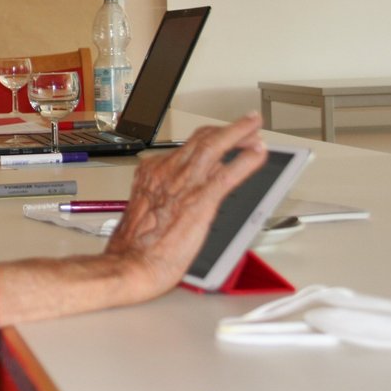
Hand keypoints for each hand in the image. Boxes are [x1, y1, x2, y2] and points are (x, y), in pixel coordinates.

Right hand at [105, 112, 267, 296]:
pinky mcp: (202, 200)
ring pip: (215, 146)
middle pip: (201, 139)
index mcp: (151, 174)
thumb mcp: (144, 210)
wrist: (131, 263)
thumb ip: (163, 197)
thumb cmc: (135, 247)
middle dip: (227, 130)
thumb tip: (182, 197)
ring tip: (255, 129)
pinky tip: (259, 154)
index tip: (219, 138)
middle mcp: (168, 172)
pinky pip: (229, 173)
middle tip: (246, 127)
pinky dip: (247, 160)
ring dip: (240, 133)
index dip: (207, 139)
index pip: (184, 148)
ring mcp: (185, 183)